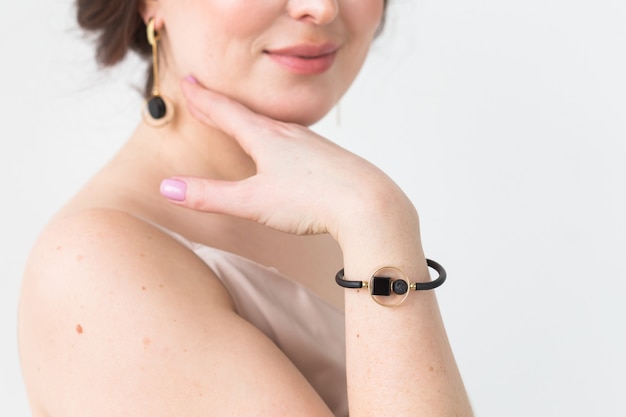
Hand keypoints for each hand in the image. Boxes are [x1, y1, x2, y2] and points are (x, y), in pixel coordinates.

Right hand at [162, 78, 413, 241]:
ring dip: (250, 120)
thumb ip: (210, 196)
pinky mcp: (329, 159)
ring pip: (274, 126)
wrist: (369, 204)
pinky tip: (287, 147)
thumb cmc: (312, 200)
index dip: (203, 99)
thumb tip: (167, 188)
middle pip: (247, 115)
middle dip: (220, 105)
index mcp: (266, 138)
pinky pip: (296, 140)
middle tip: (201, 93)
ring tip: (241, 119)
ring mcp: (312, 145)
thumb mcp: (253, 201)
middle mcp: (289, 134)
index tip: (188, 82)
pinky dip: (278, 136)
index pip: (226, 112)